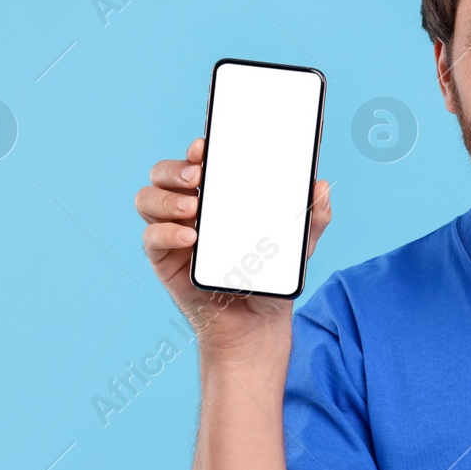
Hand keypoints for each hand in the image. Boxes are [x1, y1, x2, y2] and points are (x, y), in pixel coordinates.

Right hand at [135, 136, 331, 358]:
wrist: (257, 323)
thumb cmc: (270, 277)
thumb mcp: (298, 246)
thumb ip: (312, 218)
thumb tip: (322, 187)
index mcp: (218, 196)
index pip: (199, 161)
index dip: (197, 149)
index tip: (206, 146)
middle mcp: (190, 207)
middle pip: (164, 173)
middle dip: (175, 168)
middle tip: (198, 175)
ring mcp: (173, 231)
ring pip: (148, 198)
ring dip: (167, 197)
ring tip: (194, 208)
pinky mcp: (164, 258)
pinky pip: (151, 238)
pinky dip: (165, 233)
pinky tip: (190, 238)